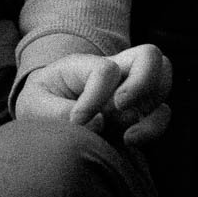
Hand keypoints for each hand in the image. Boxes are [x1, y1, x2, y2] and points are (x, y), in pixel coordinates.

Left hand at [15, 44, 172, 145]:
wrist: (44, 121)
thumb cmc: (38, 106)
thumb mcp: (33, 106)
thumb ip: (57, 112)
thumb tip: (99, 122)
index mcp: (85, 64)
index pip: (106, 69)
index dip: (96, 96)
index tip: (76, 121)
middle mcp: (115, 73)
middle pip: (150, 55)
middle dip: (143, 81)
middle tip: (119, 106)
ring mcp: (130, 92)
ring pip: (164, 80)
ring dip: (152, 107)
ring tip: (126, 134)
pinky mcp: (138, 115)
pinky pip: (162, 113)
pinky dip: (154, 128)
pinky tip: (129, 141)